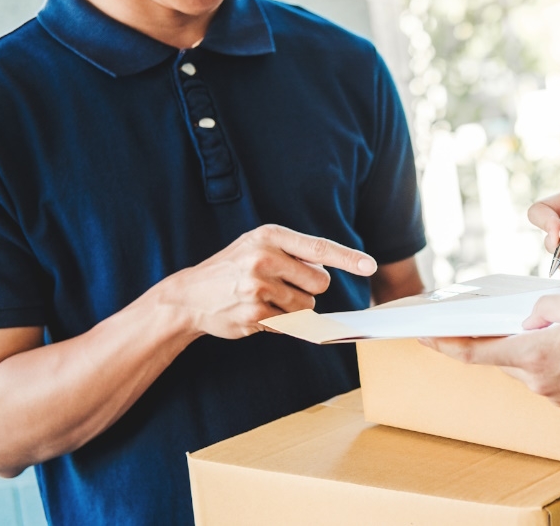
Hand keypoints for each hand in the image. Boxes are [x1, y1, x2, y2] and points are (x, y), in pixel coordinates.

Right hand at [141, 224, 377, 338]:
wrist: (189, 295)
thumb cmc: (233, 269)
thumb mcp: (258, 246)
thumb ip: (294, 254)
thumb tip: (332, 274)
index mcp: (270, 236)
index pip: (319, 248)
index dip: (348, 258)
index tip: (370, 266)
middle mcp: (265, 257)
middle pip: (320, 283)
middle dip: (308, 289)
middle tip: (280, 285)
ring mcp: (259, 286)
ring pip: (307, 306)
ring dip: (293, 308)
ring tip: (263, 298)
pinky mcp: (255, 313)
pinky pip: (289, 323)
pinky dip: (278, 322)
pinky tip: (255, 312)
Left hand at [425, 291, 559, 415]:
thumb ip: (543, 305)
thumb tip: (531, 318)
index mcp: (536, 354)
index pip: (476, 353)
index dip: (445, 344)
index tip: (424, 336)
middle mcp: (542, 383)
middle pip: (508, 358)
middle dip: (508, 338)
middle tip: (520, 318)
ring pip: (534, 368)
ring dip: (540, 348)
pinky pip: (556, 380)